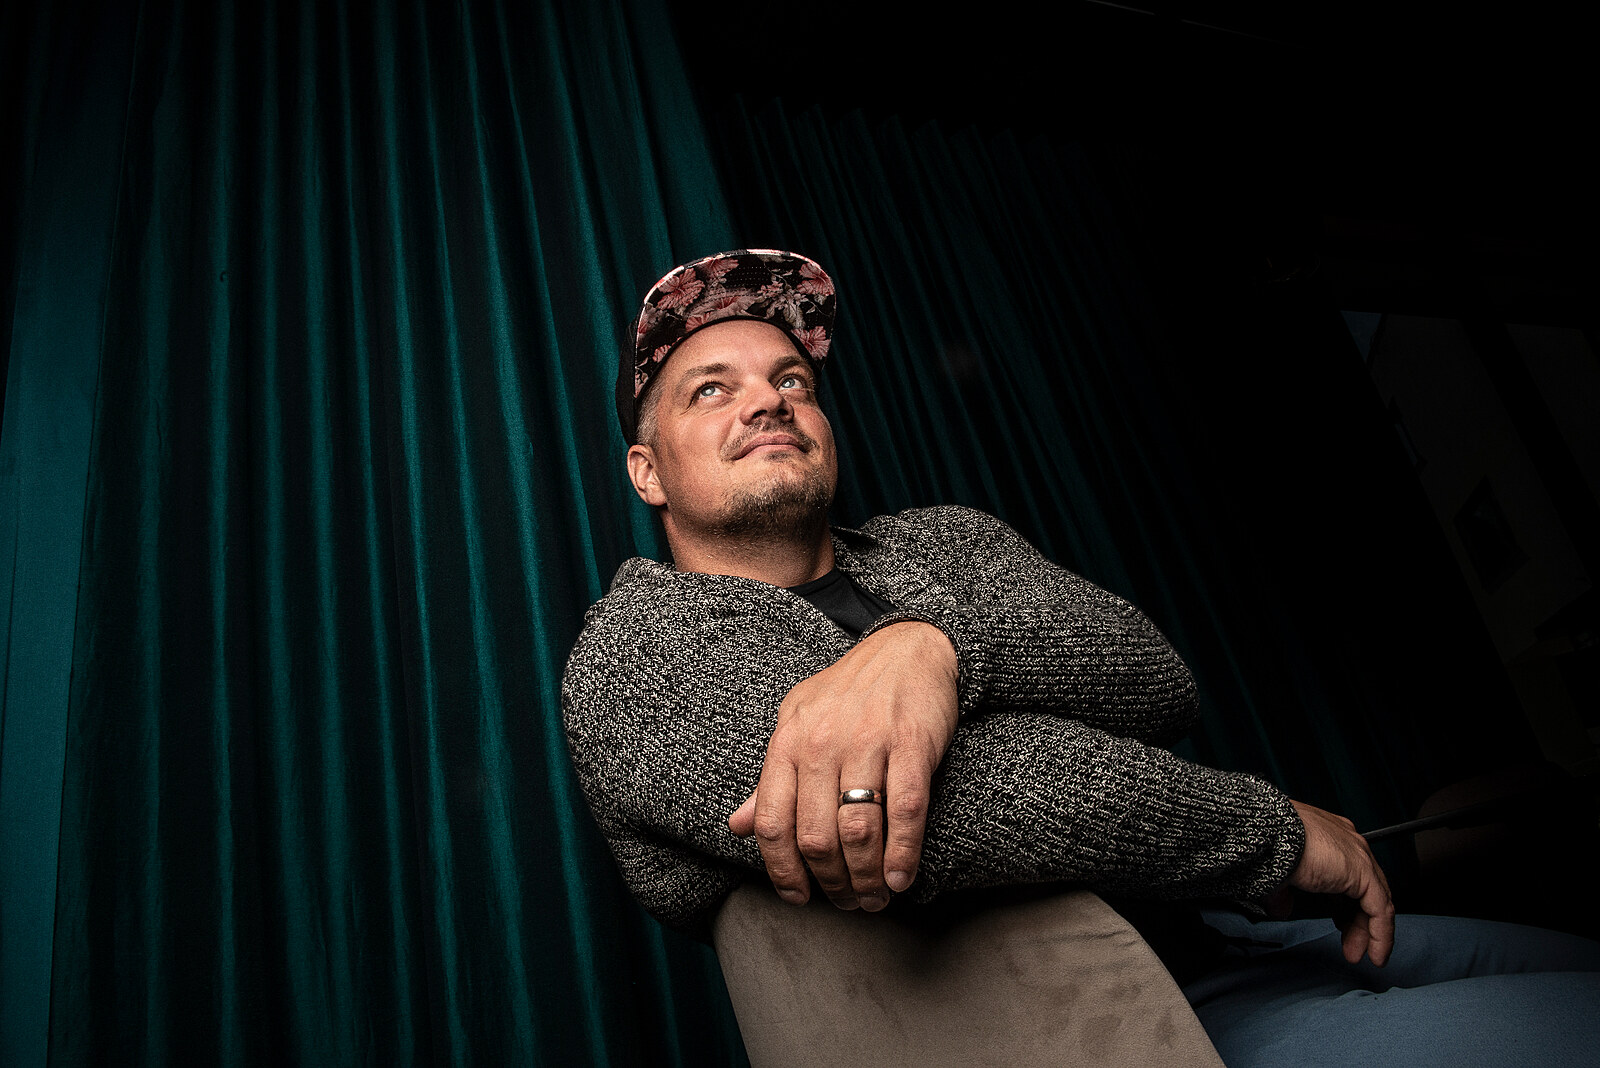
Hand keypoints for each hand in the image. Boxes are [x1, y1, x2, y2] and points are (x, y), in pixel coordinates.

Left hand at [728, 621, 958, 910]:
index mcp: (788, 741)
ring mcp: (868, 743)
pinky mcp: (912, 744)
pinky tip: (900, 878)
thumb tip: (736, 827)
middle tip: (847, 902)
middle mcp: (822, 743)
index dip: (781, 871)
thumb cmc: (850, 692)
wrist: (910, 647)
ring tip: (874, 897)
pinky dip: (902, 854)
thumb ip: (770, 778)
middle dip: (831, 883)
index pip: (771, 821)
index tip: (797, 897)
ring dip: (865, 878)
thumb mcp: (798, 723)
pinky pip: (904, 812)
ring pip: (857, 831)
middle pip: (815, 837)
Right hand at [1287, 800, 1395, 965]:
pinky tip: (1375, 953)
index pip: (1349, 876)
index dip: (1345, 905)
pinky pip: (1381, 910)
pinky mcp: (1364, 872)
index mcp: (1329, 836)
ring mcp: (1359, 856)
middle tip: (1350, 945)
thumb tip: (1282, 909)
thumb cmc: (1267, 841)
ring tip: (1358, 953)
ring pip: (1377, 901)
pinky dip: (1380, 934)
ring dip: (1369, 932)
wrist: (1271, 832)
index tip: (1339, 926)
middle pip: (1366, 890)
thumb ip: (1285, 892)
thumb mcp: (1277, 873)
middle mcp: (1348, 843)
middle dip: (1357, 922)